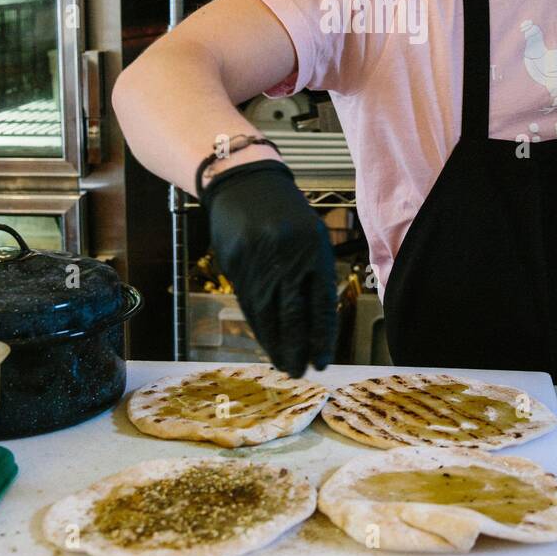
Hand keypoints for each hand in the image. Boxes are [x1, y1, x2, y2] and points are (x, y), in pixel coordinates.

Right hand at [203, 160, 337, 379]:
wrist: (245, 183)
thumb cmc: (285, 214)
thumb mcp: (310, 235)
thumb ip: (313, 274)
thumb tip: (316, 324)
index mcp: (314, 249)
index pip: (320, 304)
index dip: (321, 338)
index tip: (322, 362)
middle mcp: (287, 257)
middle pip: (293, 315)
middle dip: (297, 349)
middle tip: (300, 373)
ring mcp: (258, 261)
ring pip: (267, 315)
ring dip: (275, 345)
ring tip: (284, 365)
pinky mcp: (234, 263)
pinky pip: (248, 303)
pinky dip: (258, 326)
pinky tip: (266, 341)